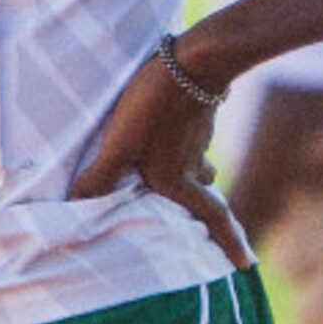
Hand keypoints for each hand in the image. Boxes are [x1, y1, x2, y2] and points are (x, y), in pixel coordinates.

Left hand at [72, 59, 251, 270]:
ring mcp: (199, 139)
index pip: (211, 220)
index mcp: (178, 181)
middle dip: (209, 216)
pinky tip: (172, 139)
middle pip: (204, 197)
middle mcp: (193, 166)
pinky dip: (186, 150)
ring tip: (185, 183)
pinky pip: (192, 143)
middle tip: (214, 232)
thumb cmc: (156, 105)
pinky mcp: (197, 114)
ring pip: (198, 168)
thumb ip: (101, 176)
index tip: (248, 266)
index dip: (231, 244)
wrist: (195, 57)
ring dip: (195, 180)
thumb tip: (74, 206)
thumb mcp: (122, 142)